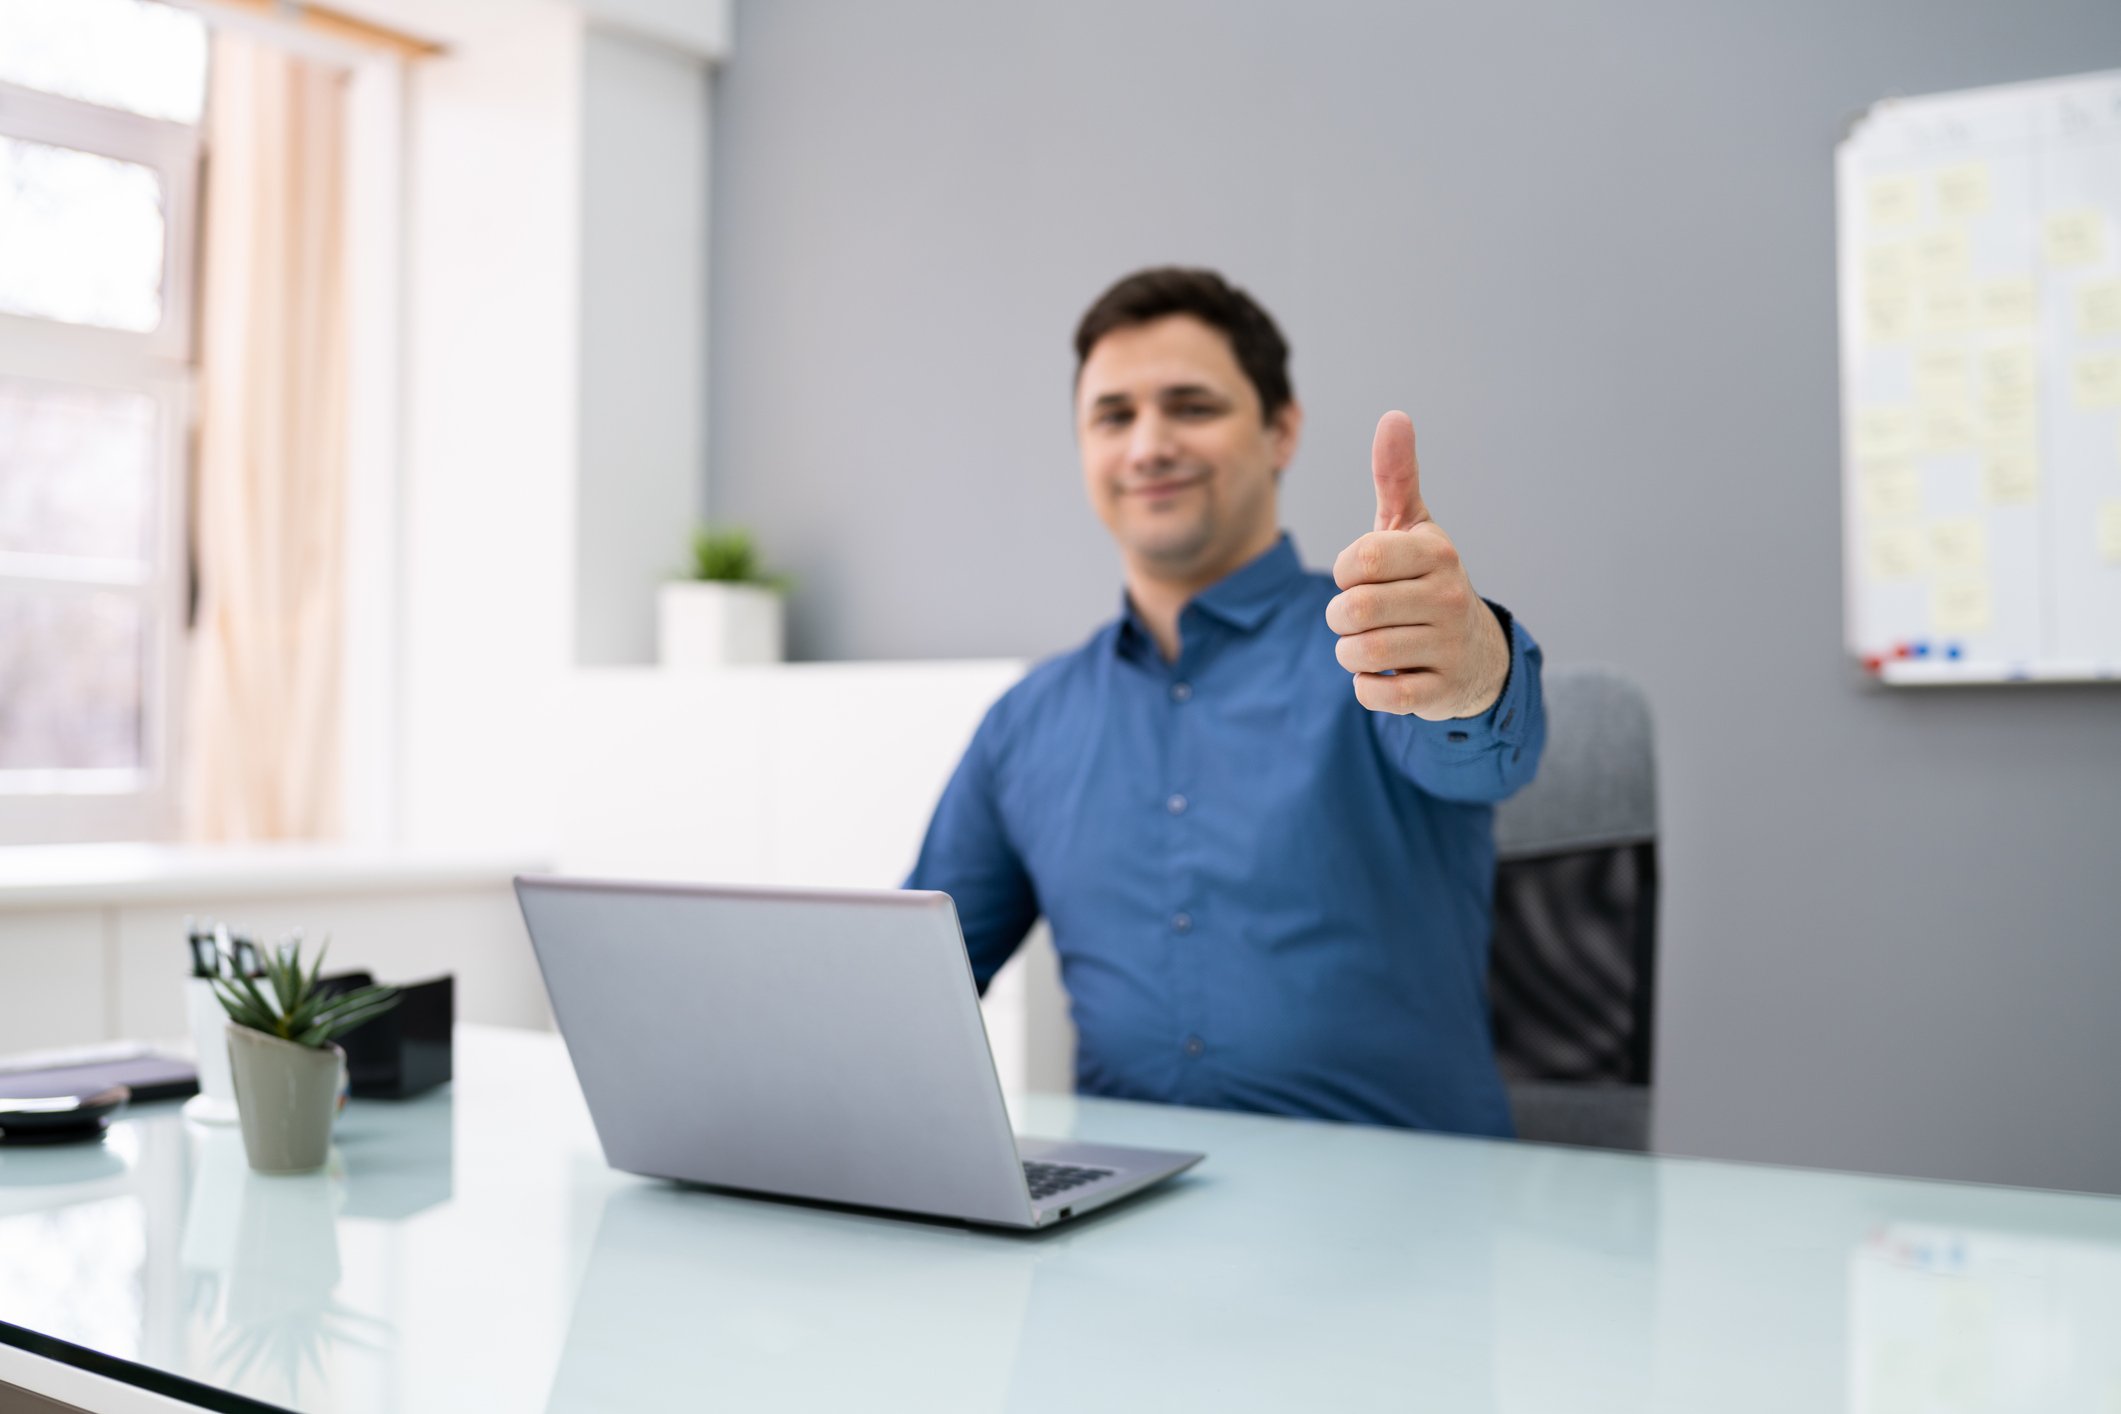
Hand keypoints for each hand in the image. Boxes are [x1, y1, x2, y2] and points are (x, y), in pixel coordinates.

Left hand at [1325, 412, 1509, 720]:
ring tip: (1371, 644)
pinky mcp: (1441, 692)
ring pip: (1361, 654)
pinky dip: (1368, 687)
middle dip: (1340, 617)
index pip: (1359, 561)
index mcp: (1436, 552)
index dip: (1344, 573)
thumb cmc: (1425, 581)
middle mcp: (1449, 596)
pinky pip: (1378, 695)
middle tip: (1358, 617)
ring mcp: (1448, 646)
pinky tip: (1387, 674)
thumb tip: (1395, 416)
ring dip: (1350, 653)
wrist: (1474, 653)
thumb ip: (1396, 477)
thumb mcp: (1412, 529)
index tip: (1359, 577)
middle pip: (1354, 611)